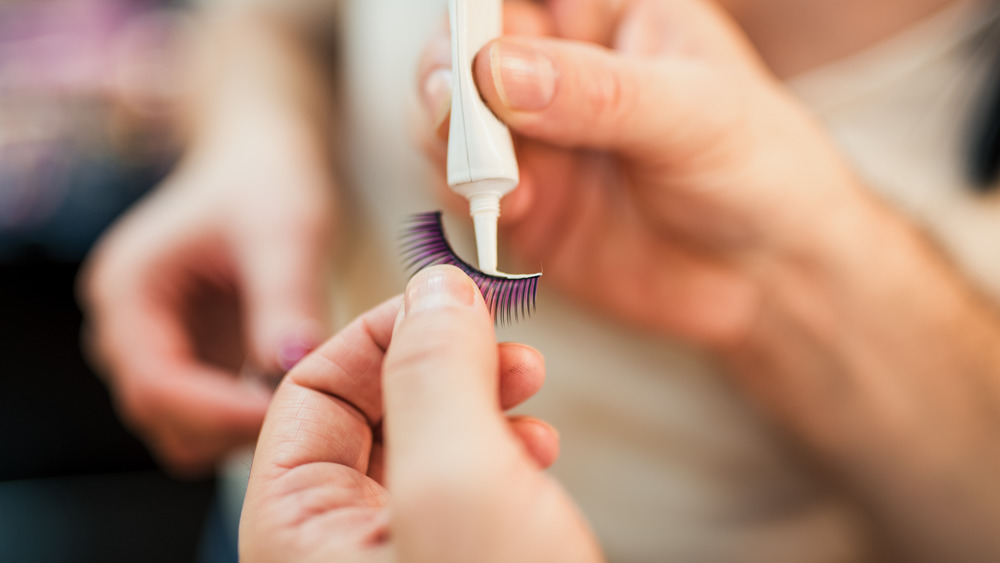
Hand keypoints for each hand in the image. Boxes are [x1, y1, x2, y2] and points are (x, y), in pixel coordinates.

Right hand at [79, 130, 335, 475]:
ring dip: (238, 427)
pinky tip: (291, 390)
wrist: (259, 167)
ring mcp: (154, 349)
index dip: (217, 411)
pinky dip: (246, 415)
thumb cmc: (264, 185)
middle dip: (229, 424)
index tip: (281, 414)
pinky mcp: (188, 360)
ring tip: (301, 395)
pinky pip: (208, 415)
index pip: (154, 383)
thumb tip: (290, 366)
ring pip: (183, 428)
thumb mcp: (284, 233)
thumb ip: (284, 299)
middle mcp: (125, 329)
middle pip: (161, 417)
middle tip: (303, 410)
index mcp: (127, 291)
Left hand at [240, 265, 601, 562]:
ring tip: (525, 385)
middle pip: (368, 410)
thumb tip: (435, 290)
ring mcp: (390, 552)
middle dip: (439, 361)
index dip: (383, 332)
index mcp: (296, 530)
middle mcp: (331, 542)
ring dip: (476, 397)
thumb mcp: (458, 487)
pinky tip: (535, 447)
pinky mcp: (448, 556)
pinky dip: (498, 447)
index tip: (453, 299)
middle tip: (500, 339)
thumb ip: (434, 377)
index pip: (309, 391)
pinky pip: (455, 480)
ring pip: (419, 440)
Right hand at [418, 0, 875, 345]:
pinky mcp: (524, 203)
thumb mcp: (692, 113)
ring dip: (451, 140)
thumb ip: (598, 93)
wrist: (770, 274)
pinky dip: (466, 196)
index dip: (479, 14)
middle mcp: (558, 72)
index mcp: (603, 16)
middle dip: (450, 75)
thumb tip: (498, 71)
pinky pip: (465, 190)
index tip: (470, 43)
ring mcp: (536, 139)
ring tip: (488, 168)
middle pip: (465, 50)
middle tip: (457, 107)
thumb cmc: (758, 167)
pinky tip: (503, 205)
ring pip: (450, 120)